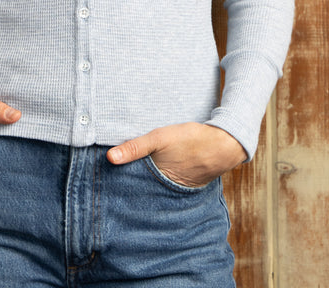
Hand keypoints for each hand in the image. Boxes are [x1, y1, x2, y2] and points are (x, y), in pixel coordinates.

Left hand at [106, 122, 246, 186]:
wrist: (224, 144)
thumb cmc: (191, 140)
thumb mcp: (160, 138)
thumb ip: (135, 147)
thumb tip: (109, 158)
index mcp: (157, 183)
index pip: (131, 190)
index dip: (119, 186)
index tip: (104, 183)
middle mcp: (165, 191)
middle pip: (140, 190)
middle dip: (128, 186)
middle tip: (111, 180)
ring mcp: (175, 188)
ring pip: (152, 187)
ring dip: (143, 181)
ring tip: (128, 175)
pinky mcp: (182, 184)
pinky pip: (164, 184)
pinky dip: (157, 179)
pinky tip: (152, 171)